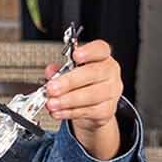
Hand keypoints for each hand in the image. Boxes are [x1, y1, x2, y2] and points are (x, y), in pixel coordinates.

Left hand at [45, 38, 125, 160]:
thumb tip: (50, 71)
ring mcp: (111, 92)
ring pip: (91, 95)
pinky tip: (58, 112)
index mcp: (102, 57)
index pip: (100, 49)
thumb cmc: (82, 84)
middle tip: (52, 88)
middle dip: (69, 81)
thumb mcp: (69, 72)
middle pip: (93, 73)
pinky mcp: (107, 110)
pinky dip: (70, 112)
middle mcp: (110, 72)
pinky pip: (89, 111)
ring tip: (51, 103)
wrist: (92, 107)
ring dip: (68, 100)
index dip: (89, 51)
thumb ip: (59, 70)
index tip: (75, 55)